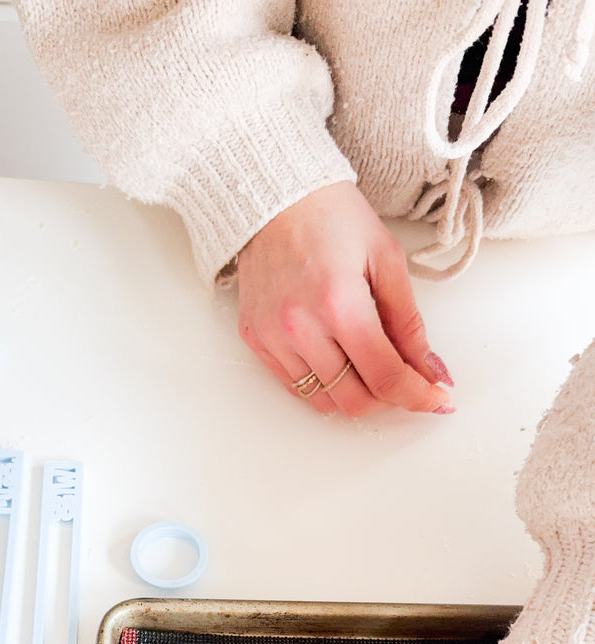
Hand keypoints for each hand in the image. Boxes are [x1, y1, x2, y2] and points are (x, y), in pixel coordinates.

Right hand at [236, 182, 454, 417]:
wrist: (276, 195)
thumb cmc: (333, 216)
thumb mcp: (387, 260)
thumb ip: (409, 323)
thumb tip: (430, 371)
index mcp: (340, 303)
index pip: (386, 376)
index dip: (418, 396)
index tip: (437, 399)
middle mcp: (300, 327)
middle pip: (354, 400)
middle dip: (387, 399)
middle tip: (403, 380)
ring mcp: (272, 337)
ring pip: (322, 401)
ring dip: (354, 394)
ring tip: (368, 366)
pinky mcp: (254, 338)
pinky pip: (293, 385)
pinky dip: (322, 384)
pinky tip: (337, 360)